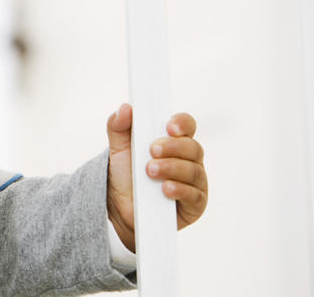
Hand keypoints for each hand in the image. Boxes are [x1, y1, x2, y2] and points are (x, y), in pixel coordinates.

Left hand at [105, 103, 207, 251]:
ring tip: (150, 171)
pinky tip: (165, 189)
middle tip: (151, 151)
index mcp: (175, 141)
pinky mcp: (195, 204)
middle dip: (173, 147)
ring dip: (172, 168)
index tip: (168, 126)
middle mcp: (189, 159)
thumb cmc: (126, 173)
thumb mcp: (118, 148)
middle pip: (192, 147)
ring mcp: (195, 182)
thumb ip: (118, 126)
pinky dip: (180, 190)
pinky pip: (195, 196)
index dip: (182, 123)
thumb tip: (126, 107)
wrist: (120, 207)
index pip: (187, 125)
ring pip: (194, 171)